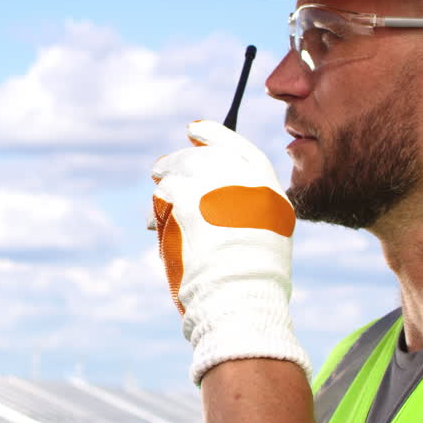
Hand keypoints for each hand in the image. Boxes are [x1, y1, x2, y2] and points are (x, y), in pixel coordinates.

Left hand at [151, 120, 309, 383]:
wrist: (238, 292)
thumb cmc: (254, 273)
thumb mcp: (266, 230)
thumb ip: (246, 203)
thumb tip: (217, 192)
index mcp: (264, 181)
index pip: (235, 144)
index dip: (212, 134)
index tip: (194, 131)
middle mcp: (240, 174)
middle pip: (201, 154)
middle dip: (179, 160)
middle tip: (161, 168)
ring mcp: (210, 181)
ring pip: (176, 170)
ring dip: (166, 184)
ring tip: (161, 204)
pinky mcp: (183, 196)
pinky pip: (163, 195)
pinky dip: (157, 210)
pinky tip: (156, 226)